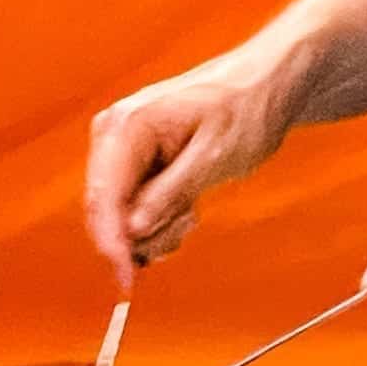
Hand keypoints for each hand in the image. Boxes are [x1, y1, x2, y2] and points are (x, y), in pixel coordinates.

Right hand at [86, 59, 299, 287]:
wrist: (263, 86)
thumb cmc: (244, 108)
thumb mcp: (214, 157)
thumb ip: (169, 194)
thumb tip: (132, 230)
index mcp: (127, 125)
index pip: (103, 196)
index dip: (112, 243)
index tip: (126, 279)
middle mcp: (114, 134)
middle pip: (106, 211)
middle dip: (145, 233)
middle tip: (188, 224)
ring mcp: (122, 149)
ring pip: (120, 215)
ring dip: (158, 227)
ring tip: (194, 208)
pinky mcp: (134, 162)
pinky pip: (133, 207)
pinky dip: (160, 219)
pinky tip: (187, 207)